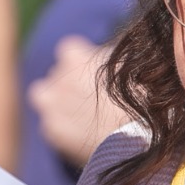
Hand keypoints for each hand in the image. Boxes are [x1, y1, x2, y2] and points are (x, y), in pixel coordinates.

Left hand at [26, 36, 130, 165]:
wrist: (139, 134)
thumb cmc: (141, 94)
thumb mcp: (128, 64)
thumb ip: (108, 56)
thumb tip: (105, 55)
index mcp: (73, 56)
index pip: (69, 51)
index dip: (83, 61)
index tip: (96, 73)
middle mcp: (56, 78)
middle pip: (57, 74)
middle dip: (70, 83)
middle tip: (93, 97)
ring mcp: (51, 106)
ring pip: (44, 96)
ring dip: (56, 102)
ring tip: (82, 114)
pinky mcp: (53, 131)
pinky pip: (52, 125)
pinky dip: (65, 128)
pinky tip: (86, 134)